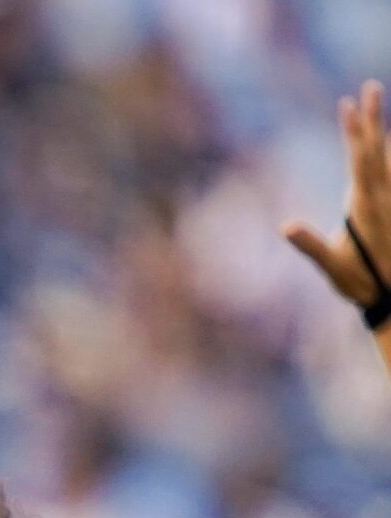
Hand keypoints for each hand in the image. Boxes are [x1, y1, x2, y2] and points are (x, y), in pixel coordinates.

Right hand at [282, 80, 390, 323]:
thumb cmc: (363, 283)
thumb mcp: (332, 267)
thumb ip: (311, 245)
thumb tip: (284, 227)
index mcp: (366, 204)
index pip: (360, 158)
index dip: (354, 130)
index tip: (347, 104)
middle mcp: (385, 195)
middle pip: (378, 148)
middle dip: (373, 117)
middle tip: (371, 87)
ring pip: (390, 157)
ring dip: (383, 131)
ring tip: (378, 108)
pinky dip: (390, 156)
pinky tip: (388, 148)